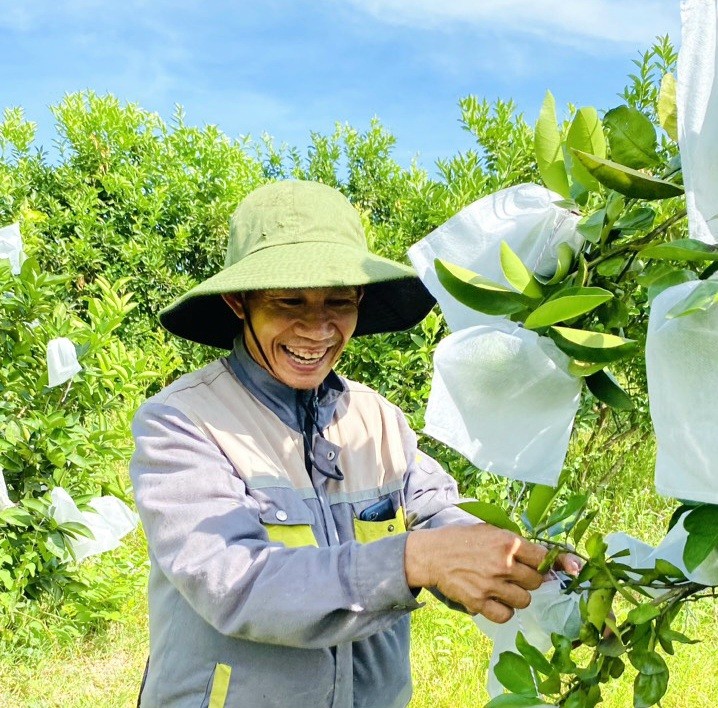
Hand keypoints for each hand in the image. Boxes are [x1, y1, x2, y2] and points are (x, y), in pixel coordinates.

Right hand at [404, 524, 546, 622]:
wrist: (433, 554)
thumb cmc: (462, 539)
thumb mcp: (489, 530)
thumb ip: (514, 542)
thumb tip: (543, 556)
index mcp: (507, 543)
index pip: (544, 558)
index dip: (552, 564)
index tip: (558, 568)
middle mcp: (503, 564)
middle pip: (536, 581)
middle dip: (529, 579)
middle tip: (516, 575)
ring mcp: (491, 585)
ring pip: (524, 600)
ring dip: (517, 595)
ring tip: (504, 588)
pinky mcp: (479, 602)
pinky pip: (506, 615)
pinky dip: (504, 611)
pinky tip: (496, 601)